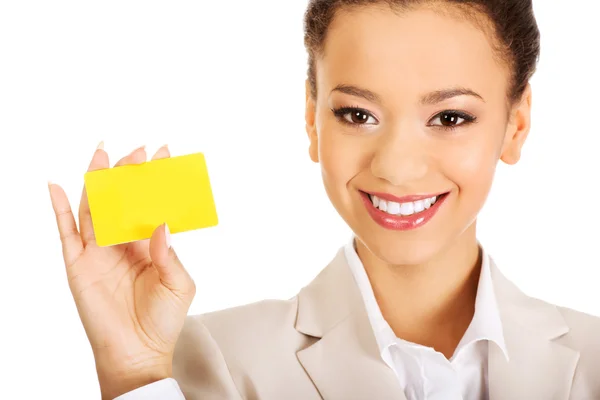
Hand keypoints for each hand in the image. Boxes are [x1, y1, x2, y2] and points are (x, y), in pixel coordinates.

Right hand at [49, 143, 195, 398]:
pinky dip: (59, 208)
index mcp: (149, 244)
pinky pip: (66, 232)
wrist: (138, 351)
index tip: (164, 153)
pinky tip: (57, 187)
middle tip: (138, 150)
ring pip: (95, 208)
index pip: (150, 203)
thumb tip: (163, 223)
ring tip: (101, 154)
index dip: (155, 179)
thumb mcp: (178, 284)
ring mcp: (99, 251)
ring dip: (97, 181)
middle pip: (121, 199)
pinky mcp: (78, 264)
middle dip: (128, 173)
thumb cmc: (162, 319)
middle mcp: (122, 242)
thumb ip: (170, 253)